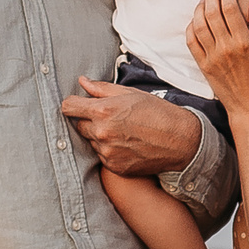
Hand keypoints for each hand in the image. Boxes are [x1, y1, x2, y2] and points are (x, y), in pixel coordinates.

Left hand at [60, 79, 201, 174]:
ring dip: (100, 137)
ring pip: (91, 142)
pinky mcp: (114, 166)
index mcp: (103, 110)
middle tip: (110, 118)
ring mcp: (107, 152)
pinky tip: (128, 144)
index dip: (72, 104)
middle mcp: (102, 133)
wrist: (180, 141)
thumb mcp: (131, 94)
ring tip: (123, 132)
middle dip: (89, 121)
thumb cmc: (157, 113)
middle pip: (78, 126)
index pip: (68, 107)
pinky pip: (102, 156)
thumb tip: (82, 82)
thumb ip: (102, 89)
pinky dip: (110, 151)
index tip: (77, 104)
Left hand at [187, 0, 248, 119]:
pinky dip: (191, 27)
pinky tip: (196, 20)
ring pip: (198, 25)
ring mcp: (212, 58)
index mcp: (244, 44)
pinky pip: (191, 41)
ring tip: (205, 2)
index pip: (231, 9)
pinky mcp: (203, 66)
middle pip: (212, 13)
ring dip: (199, 9)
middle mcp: (225, 49)